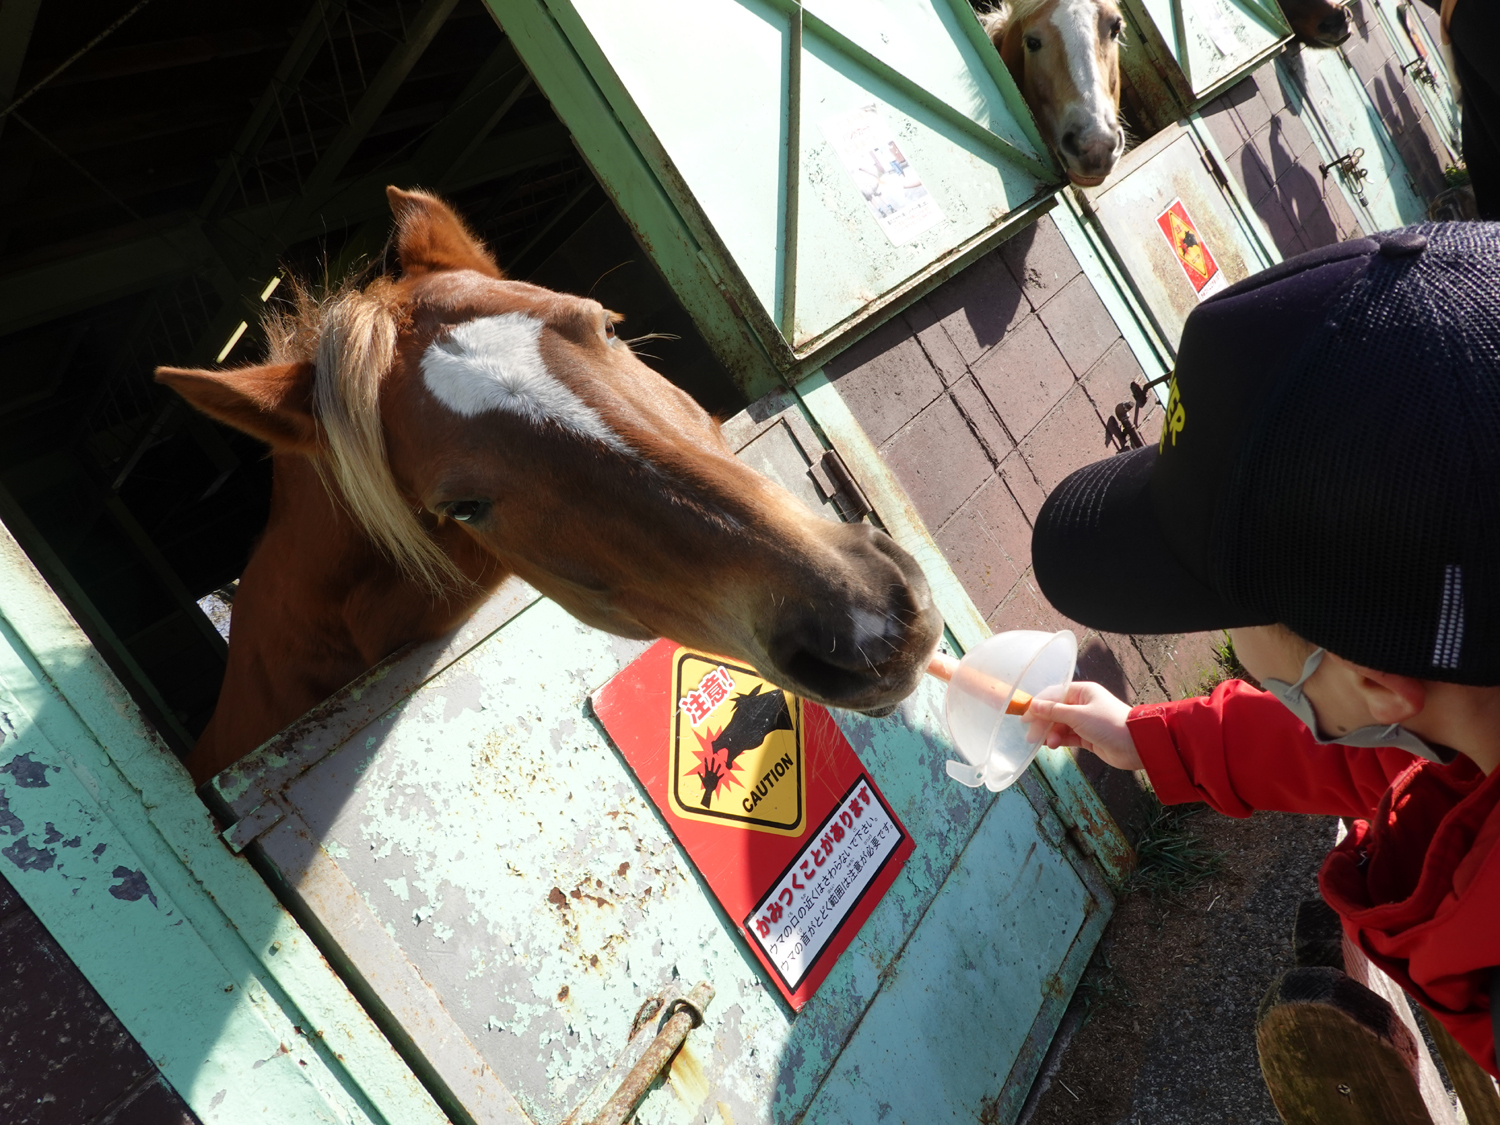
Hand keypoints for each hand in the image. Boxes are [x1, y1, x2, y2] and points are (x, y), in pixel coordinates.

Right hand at [1022, 681, 1141, 770]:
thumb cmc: (1109, 723)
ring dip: (1051, 733)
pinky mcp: (1087, 737)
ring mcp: (1085, 721)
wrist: (1135, 745)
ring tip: (1048, 743)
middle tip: (1031, 735)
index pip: (1054, 694)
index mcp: (1082, 692)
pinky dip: (1059, 740)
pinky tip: (1053, 745)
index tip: (1024, 717)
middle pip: (1055, 711)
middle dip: (1043, 723)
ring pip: (1060, 725)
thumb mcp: (1077, 715)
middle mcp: (1083, 704)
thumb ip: (1053, 711)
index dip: (1038, 705)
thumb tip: (1032, 705)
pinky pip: (1067, 736)